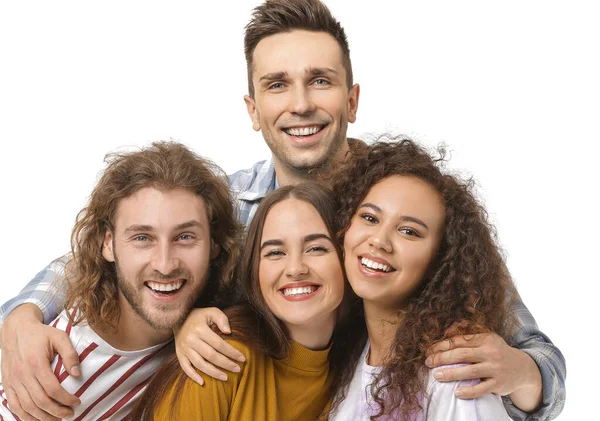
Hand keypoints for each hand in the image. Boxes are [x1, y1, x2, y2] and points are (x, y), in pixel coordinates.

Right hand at [0, 304, 80, 420]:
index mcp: (36, 363)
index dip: (66, 399)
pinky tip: (38, 418)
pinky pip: (14, 406)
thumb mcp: (59, 337)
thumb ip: (70, 354)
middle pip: (40, 402)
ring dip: (43, 418)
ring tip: (57, 419)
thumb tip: (78, 374)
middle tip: (70, 413)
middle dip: (57, 412)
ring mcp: (13, 381)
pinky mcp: (7, 384)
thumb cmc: (40, 334)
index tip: (77, 402)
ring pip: (27, 407)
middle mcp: (22, 374)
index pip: (52, 389)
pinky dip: (25, 416)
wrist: (16, 330)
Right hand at [174, 307, 245, 384]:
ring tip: (225, 378)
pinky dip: (193, 376)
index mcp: (200, 329)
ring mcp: (184, 349)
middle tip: (237, 369)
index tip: (242, 358)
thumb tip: (228, 332)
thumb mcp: (212, 311)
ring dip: (213, 373)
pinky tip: (203, 382)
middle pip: (211, 356)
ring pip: (200, 364)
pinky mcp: (179, 354)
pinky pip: (185, 368)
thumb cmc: (199, 316)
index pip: (219, 344)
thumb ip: (222, 319)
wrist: (177, 318)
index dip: (231, 352)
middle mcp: (191, 340)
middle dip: (226, 364)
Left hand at [425, 332, 541, 411]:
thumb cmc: (498, 352)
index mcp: (485, 339)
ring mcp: (495, 369)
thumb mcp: (487, 339)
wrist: (523, 368)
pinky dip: (468, 391)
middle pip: (461, 354)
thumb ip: (469, 337)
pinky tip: (457, 392)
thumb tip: (447, 330)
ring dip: (451, 374)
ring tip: (437, 376)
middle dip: (442, 358)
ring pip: (469, 372)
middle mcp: (490, 352)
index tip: (429, 351)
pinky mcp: (499, 384)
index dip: (441, 346)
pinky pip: (481, 389)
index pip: (459, 341)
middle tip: (428, 363)